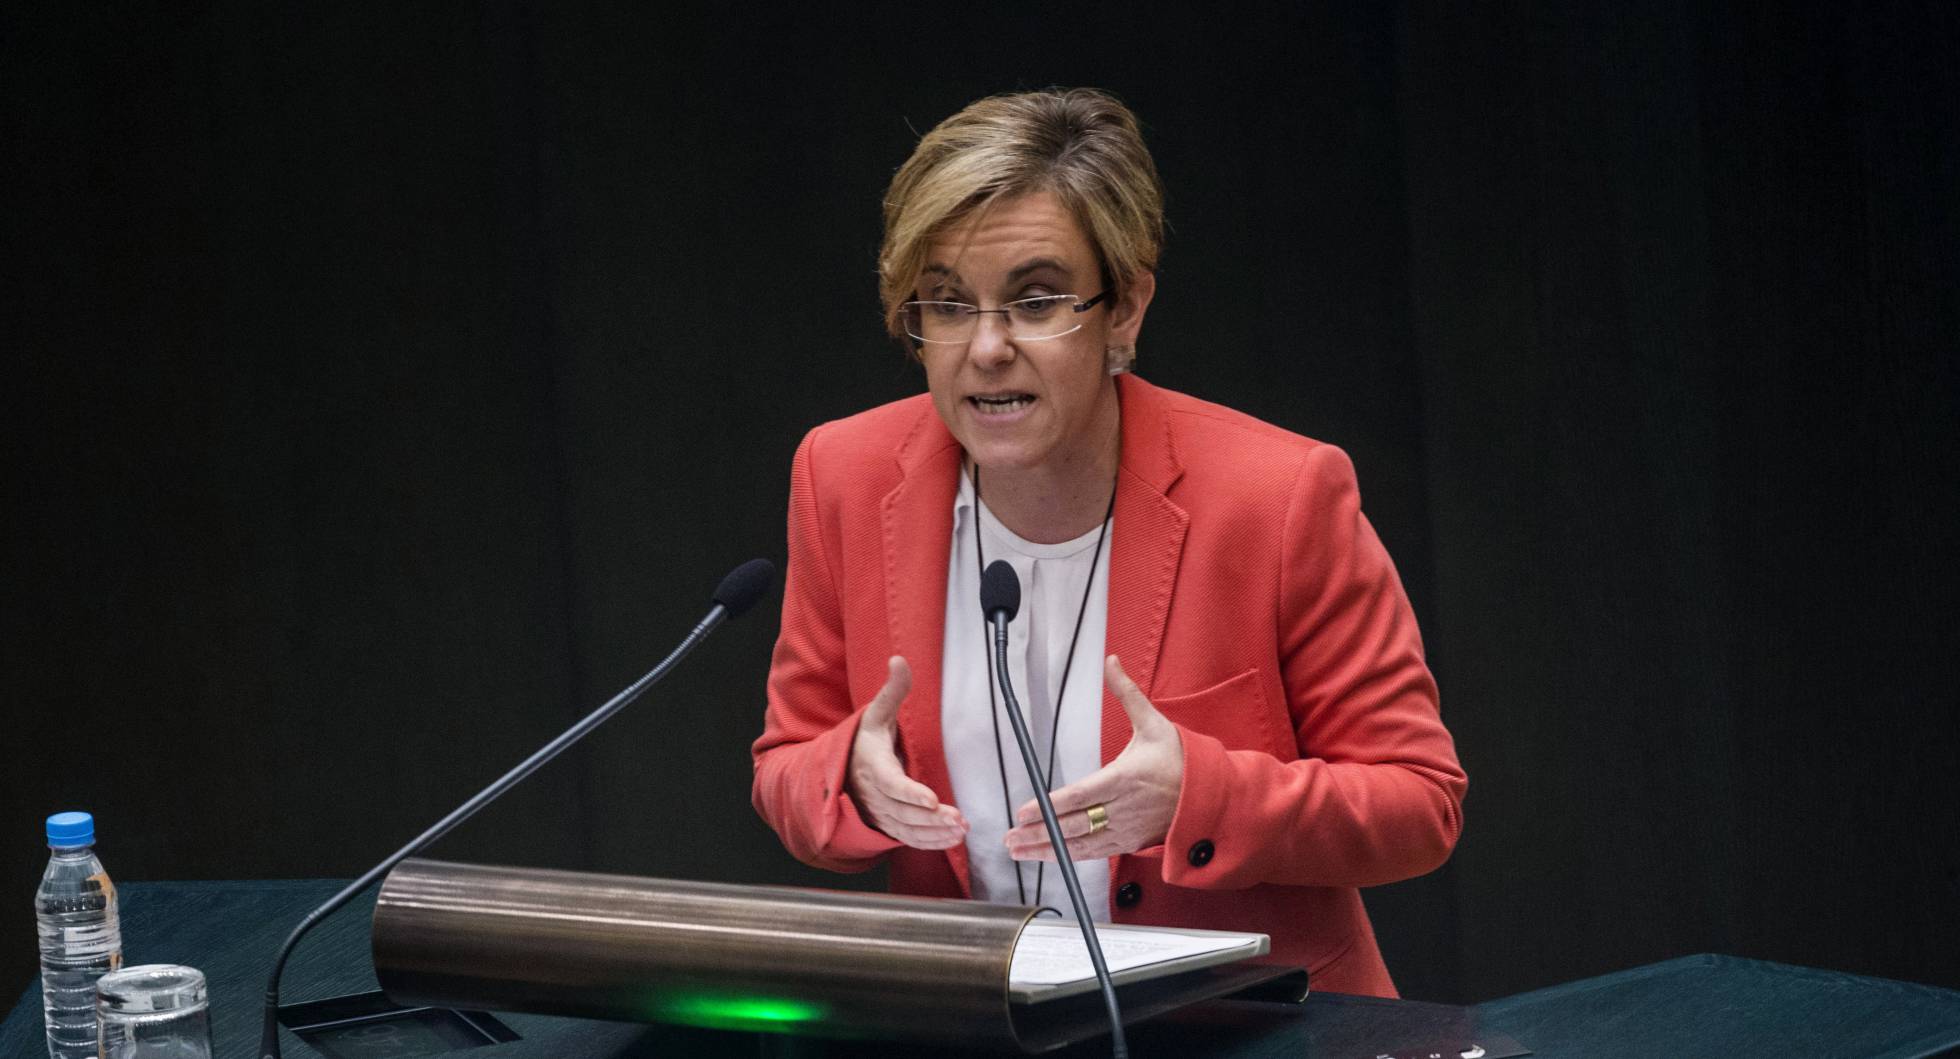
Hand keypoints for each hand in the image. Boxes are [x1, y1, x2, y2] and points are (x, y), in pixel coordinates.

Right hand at [847, 656, 968, 849]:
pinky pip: (906, 838)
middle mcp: (874, 794)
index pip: (891, 784)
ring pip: (906, 829)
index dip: (911, 794)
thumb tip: (899, 660)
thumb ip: (892, 690)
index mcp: (873, 766)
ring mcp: (879, 813)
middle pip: (903, 812)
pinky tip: (951, 840)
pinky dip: (928, 842)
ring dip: (934, 834)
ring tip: (960, 831)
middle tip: (960, 820)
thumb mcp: (876, 713)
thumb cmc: (864, 740)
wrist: (839, 768)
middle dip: (932, 819)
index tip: (933, 801)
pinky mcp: (886, 824)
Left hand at [1005, 655, 1183, 861]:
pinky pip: (1097, 853)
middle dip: (1039, 833)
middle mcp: (1124, 808)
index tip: (1023, 811)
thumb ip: (1127, 693)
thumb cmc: (1181, 758)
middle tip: (1010, 837)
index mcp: (1125, 778)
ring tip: (1019, 851)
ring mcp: (1127, 829)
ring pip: (1082, 844)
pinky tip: (1050, 856)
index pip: (1079, 795)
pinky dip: (1071, 856)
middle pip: (1075, 825)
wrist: (1211, 794)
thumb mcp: (1154, 722)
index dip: (1049, 806)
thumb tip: (1111, 661)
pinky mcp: (1131, 842)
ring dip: (1049, 850)